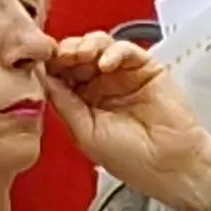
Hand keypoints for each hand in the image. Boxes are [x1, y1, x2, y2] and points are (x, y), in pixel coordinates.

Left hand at [39, 33, 210, 210]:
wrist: (170, 165)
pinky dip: (114, 51)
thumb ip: (64, 103)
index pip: (62, 73)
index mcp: (83, 102)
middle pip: (77, 55)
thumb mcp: (84, 134)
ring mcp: (123, 75)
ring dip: (86, 45)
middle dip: (66, 51)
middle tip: (60, 55)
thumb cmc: (131, 159)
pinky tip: (107, 64)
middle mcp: (101, 86)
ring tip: (81, 55)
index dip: (51, 64)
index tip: (41, 62)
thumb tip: (42, 77)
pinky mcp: (146, 68)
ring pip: (99, 46)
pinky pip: (126, 50)